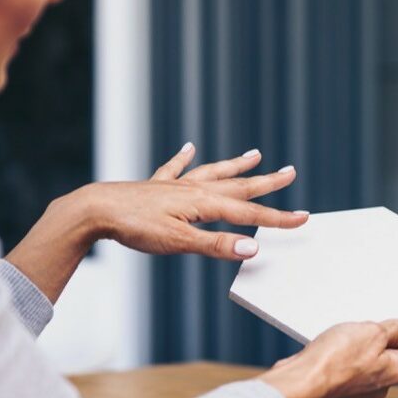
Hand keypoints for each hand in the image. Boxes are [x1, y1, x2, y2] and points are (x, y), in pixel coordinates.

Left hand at [5, 144, 306, 303]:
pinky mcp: (155, 187)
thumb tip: (253, 248)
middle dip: (266, 183)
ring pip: (213, 173)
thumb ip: (216, 246)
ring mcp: (175, 186)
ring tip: (255, 155)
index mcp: (204, 204)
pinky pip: (175, 169)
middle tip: (291, 172)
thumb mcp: (179, 243)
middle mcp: (194, 190)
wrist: (94, 210)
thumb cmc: (135, 227)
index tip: (303, 219)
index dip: (278, 218)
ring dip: (235, 166)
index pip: (249, 213)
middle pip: (238, 186)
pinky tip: (189, 148)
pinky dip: (184, 159)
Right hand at [258, 319, 397, 397]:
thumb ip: (396, 331)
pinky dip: (360, 350)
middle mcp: (383, 383)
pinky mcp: (345, 382)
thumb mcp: (371, 334)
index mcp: (396, 371)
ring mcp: (364, 384)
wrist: (301, 380)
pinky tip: (347, 338)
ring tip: (367, 325)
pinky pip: (361, 363)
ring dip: (377, 342)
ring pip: (380, 360)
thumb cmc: (334, 360)